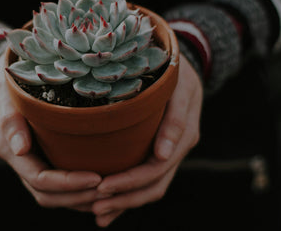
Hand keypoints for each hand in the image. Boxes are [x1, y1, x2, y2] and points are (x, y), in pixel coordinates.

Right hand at [0, 55, 102, 210]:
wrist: (2, 73)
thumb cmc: (5, 78)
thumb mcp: (4, 91)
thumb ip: (11, 119)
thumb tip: (20, 150)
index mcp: (9, 148)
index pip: (39, 179)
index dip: (68, 184)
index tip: (97, 178)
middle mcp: (19, 160)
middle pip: (47, 195)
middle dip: (78, 197)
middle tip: (111, 190)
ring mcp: (30, 161)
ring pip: (53, 195)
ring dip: (80, 199)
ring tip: (110, 193)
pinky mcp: (41, 156)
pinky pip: (58, 185)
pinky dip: (78, 192)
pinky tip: (101, 186)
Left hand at [92, 55, 202, 226]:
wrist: (185, 66)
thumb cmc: (176, 68)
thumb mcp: (179, 86)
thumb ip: (174, 120)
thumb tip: (162, 156)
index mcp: (184, 135)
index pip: (156, 169)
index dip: (129, 182)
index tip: (102, 187)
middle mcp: (178, 149)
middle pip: (153, 185)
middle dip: (124, 199)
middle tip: (95, 206)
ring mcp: (171, 152)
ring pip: (151, 188)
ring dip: (126, 202)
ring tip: (98, 213)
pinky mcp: (161, 152)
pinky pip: (148, 179)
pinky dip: (130, 194)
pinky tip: (110, 206)